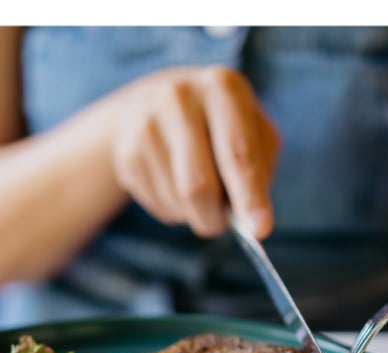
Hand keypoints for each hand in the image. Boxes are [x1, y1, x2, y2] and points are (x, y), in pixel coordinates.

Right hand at [110, 66, 280, 238]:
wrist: (154, 103)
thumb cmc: (220, 126)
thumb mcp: (254, 132)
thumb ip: (259, 172)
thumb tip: (251, 222)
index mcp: (222, 87)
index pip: (238, 152)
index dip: (250, 196)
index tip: (260, 230)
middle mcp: (179, 97)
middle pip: (199, 185)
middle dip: (215, 218)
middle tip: (223, 226)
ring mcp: (146, 123)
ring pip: (178, 200)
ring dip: (197, 213)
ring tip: (201, 190)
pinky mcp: (127, 151)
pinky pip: (158, 204)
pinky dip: (176, 209)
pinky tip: (175, 183)